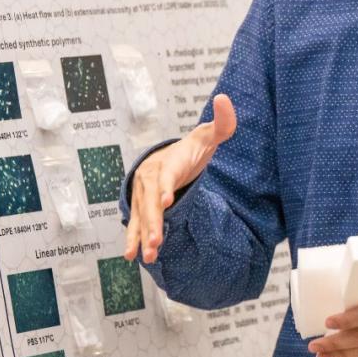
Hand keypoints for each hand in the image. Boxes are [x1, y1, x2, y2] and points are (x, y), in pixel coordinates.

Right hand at [124, 93, 236, 263]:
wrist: (170, 155)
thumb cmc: (193, 147)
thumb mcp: (210, 134)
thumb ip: (222, 121)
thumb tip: (224, 99)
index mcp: (168, 161)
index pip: (167, 174)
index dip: (165, 186)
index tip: (167, 199)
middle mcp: (151, 178)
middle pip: (151, 201)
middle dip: (154, 221)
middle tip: (157, 242)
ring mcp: (144, 193)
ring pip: (142, 215)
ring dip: (143, 235)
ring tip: (147, 256)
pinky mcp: (143, 206)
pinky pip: (137, 223)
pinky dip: (134, 238)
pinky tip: (134, 257)